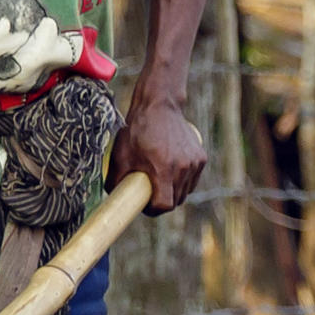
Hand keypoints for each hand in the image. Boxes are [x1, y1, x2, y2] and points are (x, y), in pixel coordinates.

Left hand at [114, 92, 211, 212]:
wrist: (159, 105)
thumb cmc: (138, 130)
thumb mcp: (120, 155)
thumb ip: (115, 180)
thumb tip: (113, 197)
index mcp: (164, 169)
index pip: (165, 205)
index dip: (153, 209)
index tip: (146, 204)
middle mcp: (183, 168)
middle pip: (176, 201)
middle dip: (163, 201)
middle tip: (150, 192)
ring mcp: (194, 163)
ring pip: (185, 191)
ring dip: (174, 191)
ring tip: (160, 179)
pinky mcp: (201, 157)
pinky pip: (192, 180)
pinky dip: (183, 181)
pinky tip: (172, 170)